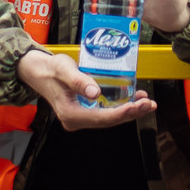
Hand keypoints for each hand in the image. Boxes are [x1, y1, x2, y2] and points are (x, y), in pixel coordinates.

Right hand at [17, 49, 155, 129]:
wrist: (40, 72)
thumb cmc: (51, 69)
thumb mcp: (63, 69)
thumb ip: (78, 80)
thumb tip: (96, 93)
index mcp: (70, 114)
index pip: (101, 117)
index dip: (122, 113)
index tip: (137, 106)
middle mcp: (76, 120)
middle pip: (109, 120)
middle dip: (131, 113)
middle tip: (150, 104)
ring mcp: (81, 117)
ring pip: (110, 117)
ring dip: (129, 110)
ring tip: (146, 102)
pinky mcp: (85, 112)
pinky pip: (106, 112)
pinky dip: (121, 106)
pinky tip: (134, 98)